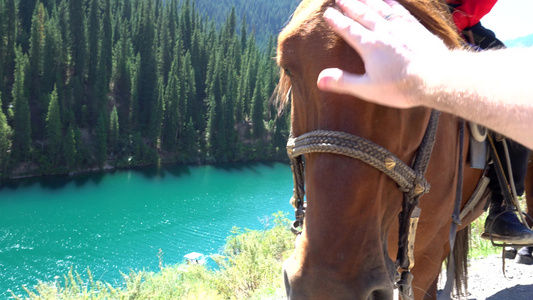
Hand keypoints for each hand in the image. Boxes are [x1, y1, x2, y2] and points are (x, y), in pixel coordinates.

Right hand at [316, 0, 448, 107]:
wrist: (437, 78)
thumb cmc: (401, 87)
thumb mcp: (368, 89)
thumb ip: (343, 82)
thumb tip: (319, 79)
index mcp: (369, 46)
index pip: (348, 29)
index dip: (336, 21)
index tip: (327, 13)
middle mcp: (383, 31)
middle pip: (362, 14)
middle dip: (349, 5)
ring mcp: (401, 27)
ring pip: (380, 8)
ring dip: (367, 0)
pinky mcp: (416, 28)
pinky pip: (399, 10)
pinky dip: (390, 2)